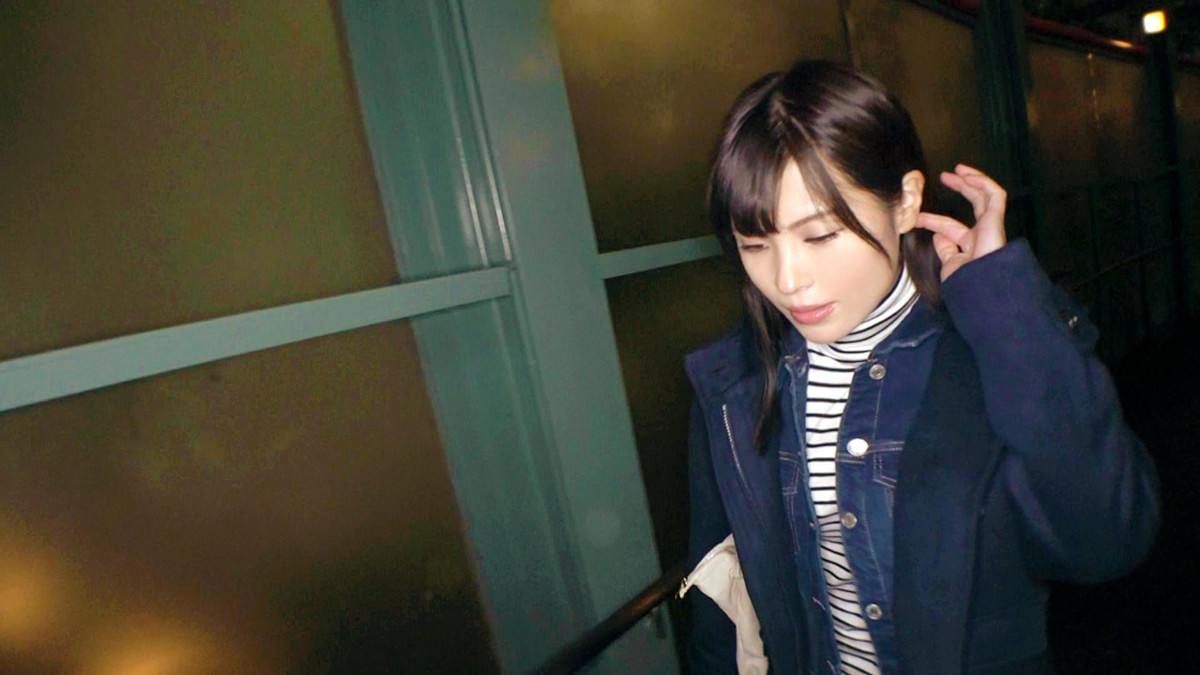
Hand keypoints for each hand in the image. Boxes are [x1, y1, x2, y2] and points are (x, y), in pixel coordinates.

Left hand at [915, 164, 1007, 280]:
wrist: (981, 288)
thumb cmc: (966, 282)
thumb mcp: (950, 265)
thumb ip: (946, 250)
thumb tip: (938, 236)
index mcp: (970, 245)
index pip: (951, 226)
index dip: (933, 220)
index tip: (916, 217)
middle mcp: (982, 233)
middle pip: (974, 204)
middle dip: (960, 188)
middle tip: (944, 176)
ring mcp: (991, 226)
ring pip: (986, 195)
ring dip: (973, 180)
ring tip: (958, 169)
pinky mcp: (997, 219)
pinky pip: (996, 195)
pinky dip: (984, 183)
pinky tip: (968, 176)